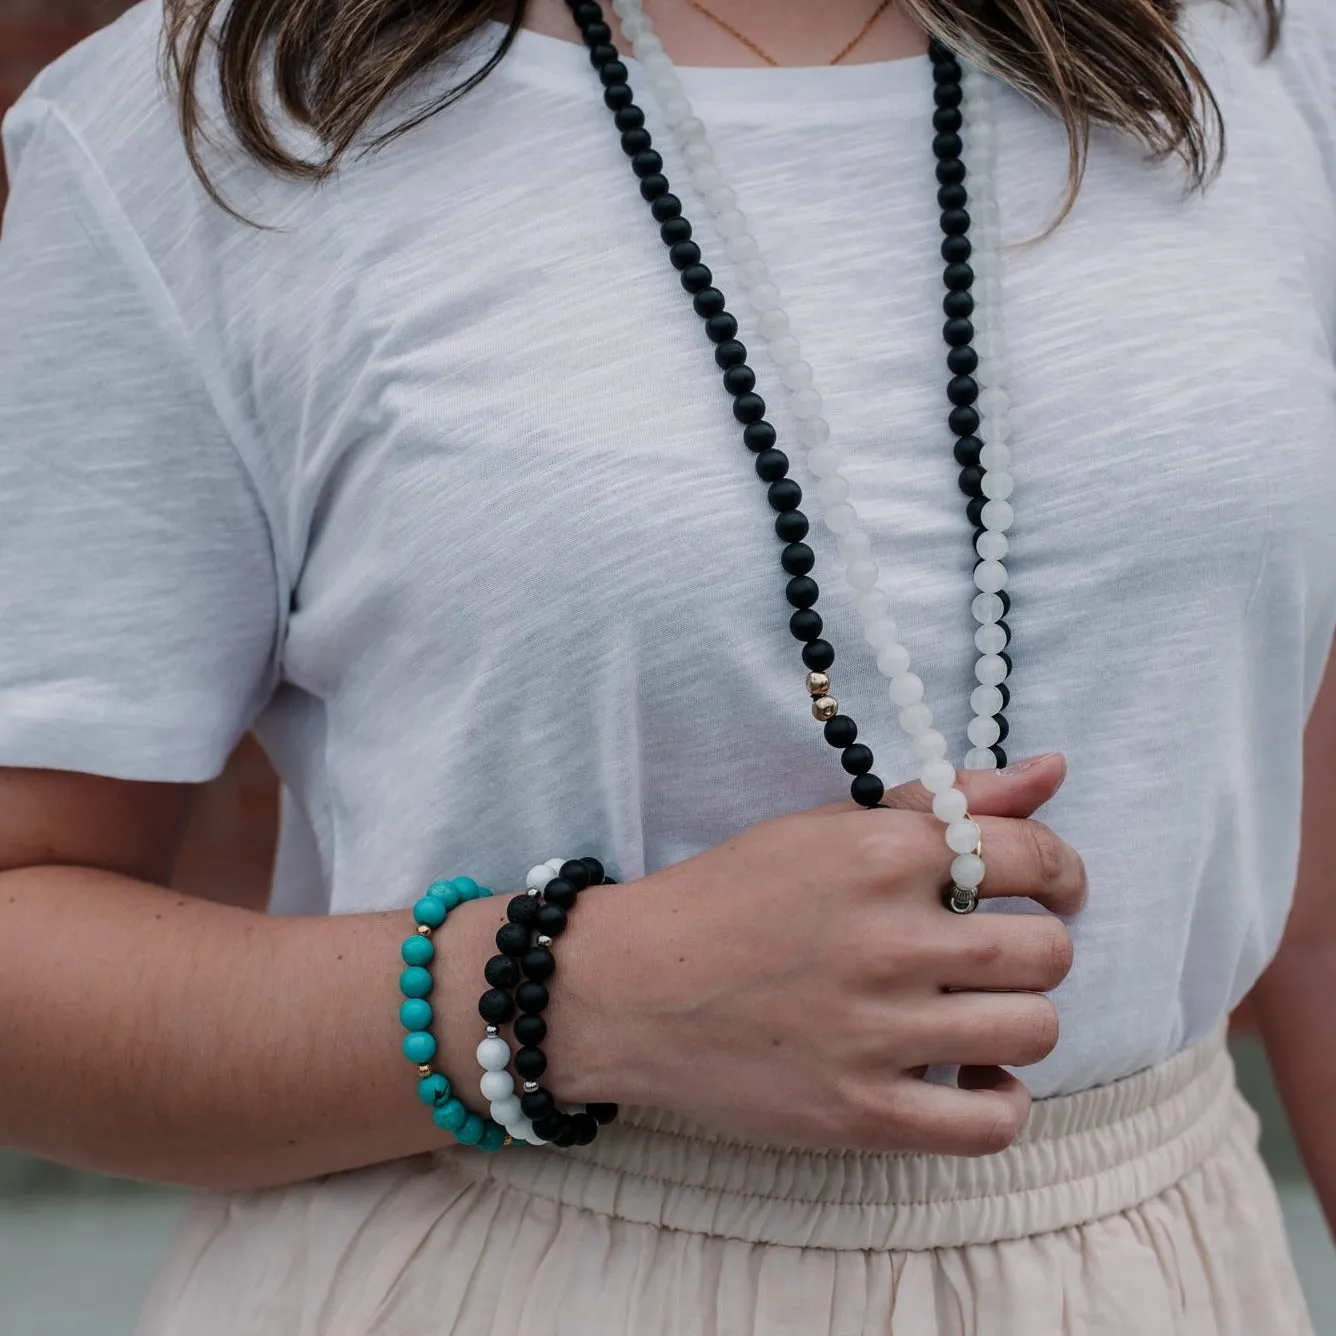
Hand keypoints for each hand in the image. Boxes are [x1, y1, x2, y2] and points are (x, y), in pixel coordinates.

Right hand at [553, 753, 1083, 1155]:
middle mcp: (887, 939)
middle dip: (1039, 950)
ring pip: (1034, 1031)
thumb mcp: (828, 827)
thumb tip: (1054, 768)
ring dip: (1020, 1022)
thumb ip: (945, 800)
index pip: (1036, 856)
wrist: (631, 987)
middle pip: (1048, 953)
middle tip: (997, 957)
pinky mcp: (860, 1112)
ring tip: (976, 1016)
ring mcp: (875, 1032)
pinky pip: (993, 1123)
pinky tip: (969, 1078)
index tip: (1052, 890)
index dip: (1062, 873)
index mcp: (881, 854)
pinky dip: (1000, 1102)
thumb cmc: (731, 897)